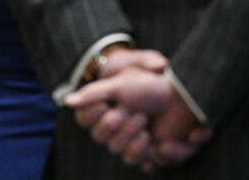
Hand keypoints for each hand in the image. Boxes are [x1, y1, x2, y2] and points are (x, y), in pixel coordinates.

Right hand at [66, 61, 210, 171]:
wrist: (181, 96)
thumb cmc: (148, 85)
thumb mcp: (118, 85)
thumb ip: (92, 93)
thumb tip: (66, 101)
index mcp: (105, 109)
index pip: (86, 122)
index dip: (98, 117)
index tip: (109, 106)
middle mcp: (117, 127)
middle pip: (103, 140)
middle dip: (120, 126)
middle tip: (138, 113)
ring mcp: (134, 141)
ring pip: (122, 153)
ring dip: (134, 140)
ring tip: (147, 125)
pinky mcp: (153, 153)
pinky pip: (143, 164)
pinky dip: (153, 154)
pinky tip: (162, 144)